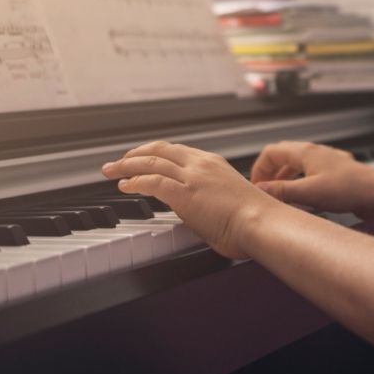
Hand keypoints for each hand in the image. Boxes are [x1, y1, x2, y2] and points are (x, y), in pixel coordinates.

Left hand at [101, 141, 275, 258]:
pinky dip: (134, 182)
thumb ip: (209, 199)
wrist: (262, 223)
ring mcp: (193, 177)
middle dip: (133, 154)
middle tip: (117, 162)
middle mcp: (201, 164)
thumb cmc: (253, 221)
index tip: (140, 158)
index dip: (153, 153)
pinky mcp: (185, 193)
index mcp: (212, 163)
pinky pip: (152, 182)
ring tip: (111, 171)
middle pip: (159, 150)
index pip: (175, 151)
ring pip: (151, 162)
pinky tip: (124, 185)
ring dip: (126, 166)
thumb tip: (198, 213)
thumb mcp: (228, 200)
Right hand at [248, 141, 373, 215]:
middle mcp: (316, 152)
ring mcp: (328, 161)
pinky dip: (301, 182)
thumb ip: (281, 191)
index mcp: (306, 152)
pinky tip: (305, 198)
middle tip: (264, 191)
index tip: (255, 187)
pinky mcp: (337, 173)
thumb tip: (258, 190)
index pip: (271, 152)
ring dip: (285, 178)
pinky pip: (312, 173)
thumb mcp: (308, 192)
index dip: (259, 169)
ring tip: (280, 196)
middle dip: (270, 172)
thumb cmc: (349, 190)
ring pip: (298, 165)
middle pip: (284, 156)